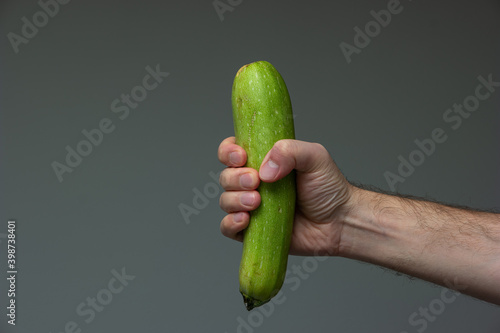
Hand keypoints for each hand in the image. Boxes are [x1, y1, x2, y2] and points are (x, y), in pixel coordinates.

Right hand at [218, 136, 354, 255]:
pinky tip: (246, 220)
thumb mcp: (315, 157)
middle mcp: (254, 183)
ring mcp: (252, 208)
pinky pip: (228, 229)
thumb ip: (290, 150)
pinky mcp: (253, 232)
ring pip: (225, 201)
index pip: (231, 151)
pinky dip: (230, 223)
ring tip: (256, 202)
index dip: (228, 152)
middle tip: (256, 181)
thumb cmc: (328, 188)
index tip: (241, 157)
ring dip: (234, 200)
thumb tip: (264, 170)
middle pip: (226, 176)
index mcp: (263, 161)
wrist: (340, 221)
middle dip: (235, 178)